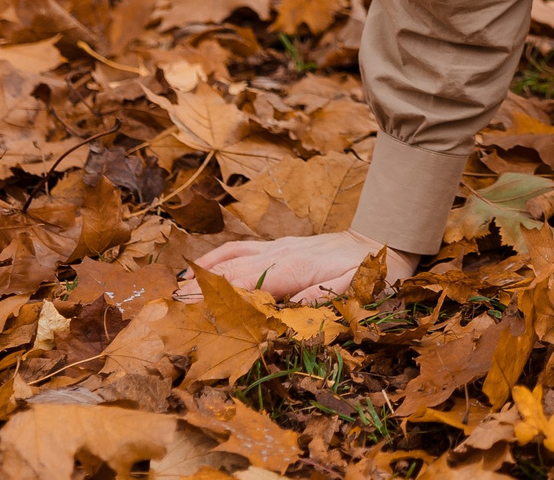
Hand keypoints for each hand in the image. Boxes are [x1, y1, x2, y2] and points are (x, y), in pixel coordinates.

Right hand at [178, 230, 420, 305]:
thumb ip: (327, 295)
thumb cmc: (374, 270)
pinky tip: (196, 269)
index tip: (195, 316)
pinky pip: (240, 249)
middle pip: (233, 274)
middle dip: (201, 292)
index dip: (222, 301)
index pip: (251, 287)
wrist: (384, 236)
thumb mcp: (359, 287)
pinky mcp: (278, 245)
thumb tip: (293, 304)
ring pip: (231, 258)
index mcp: (296, 270)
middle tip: (169, 310)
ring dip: (202, 275)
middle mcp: (280, 255)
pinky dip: (215, 257)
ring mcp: (277, 247)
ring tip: (173, 292)